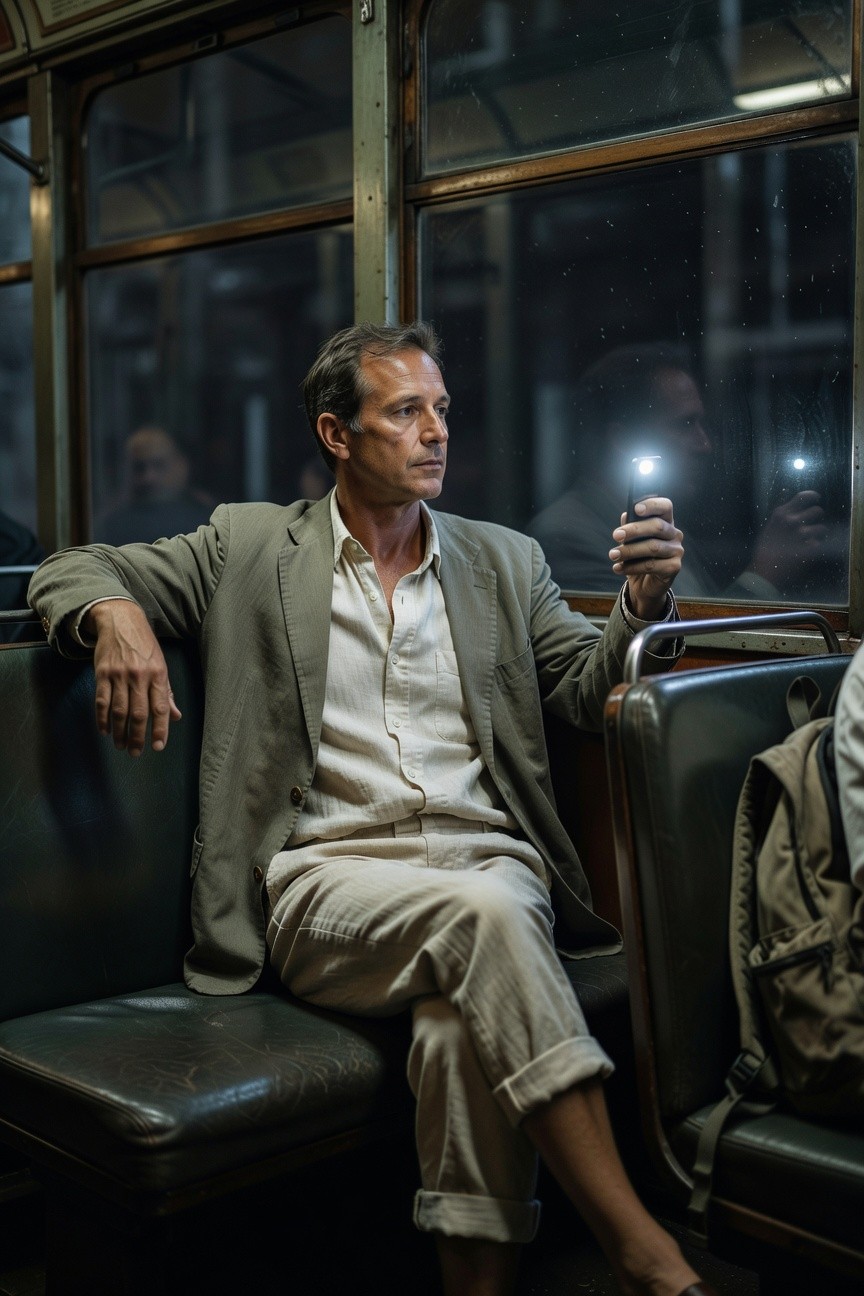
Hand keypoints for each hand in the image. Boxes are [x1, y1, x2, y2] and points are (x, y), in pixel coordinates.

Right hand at [85, 600, 181, 756]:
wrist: (120, 621)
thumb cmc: (144, 646)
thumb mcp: (161, 665)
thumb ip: (167, 692)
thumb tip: (175, 716)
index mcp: (158, 674)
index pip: (160, 707)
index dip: (160, 729)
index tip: (158, 746)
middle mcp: (139, 676)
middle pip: (138, 713)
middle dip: (137, 737)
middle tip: (135, 753)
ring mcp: (119, 675)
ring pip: (119, 711)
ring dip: (119, 732)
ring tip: (121, 746)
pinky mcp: (102, 673)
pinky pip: (101, 701)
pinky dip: (102, 718)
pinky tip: (105, 730)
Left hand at [609, 496, 683, 619]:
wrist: (644, 584)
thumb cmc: (639, 557)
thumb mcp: (632, 541)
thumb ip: (630, 526)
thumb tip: (626, 515)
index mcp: (666, 522)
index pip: (665, 507)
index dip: (652, 505)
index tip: (636, 509)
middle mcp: (675, 534)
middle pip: (657, 526)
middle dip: (634, 530)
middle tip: (616, 535)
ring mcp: (677, 551)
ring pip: (653, 547)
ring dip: (629, 551)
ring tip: (613, 555)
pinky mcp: (674, 567)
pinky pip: (651, 565)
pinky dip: (632, 567)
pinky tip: (619, 568)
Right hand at [747, 491, 826, 590]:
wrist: (764, 573)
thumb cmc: (763, 551)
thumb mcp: (769, 528)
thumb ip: (781, 517)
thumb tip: (790, 505)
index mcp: (781, 514)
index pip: (804, 496)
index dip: (813, 496)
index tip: (816, 498)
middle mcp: (794, 521)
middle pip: (818, 510)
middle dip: (817, 517)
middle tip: (812, 523)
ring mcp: (803, 535)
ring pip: (822, 528)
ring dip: (818, 533)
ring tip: (811, 540)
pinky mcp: (811, 549)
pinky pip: (820, 544)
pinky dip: (816, 548)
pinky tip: (807, 552)